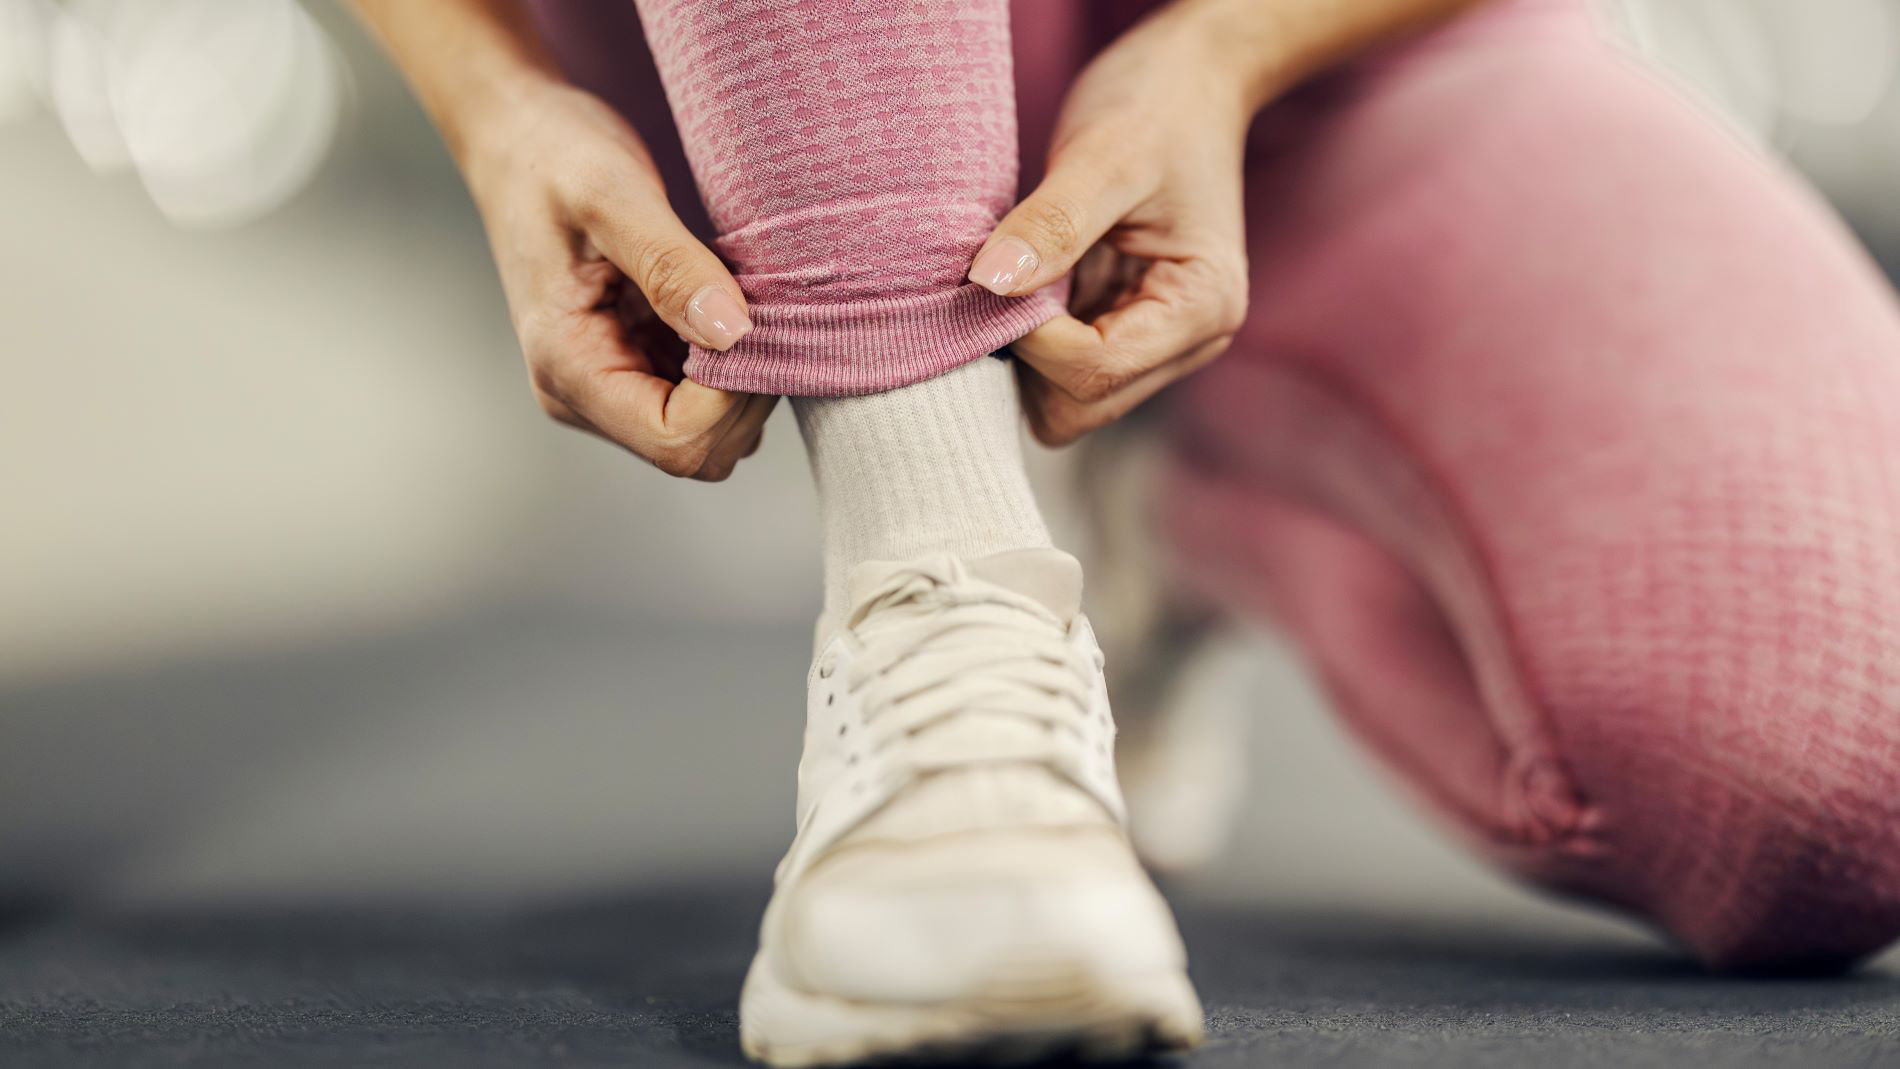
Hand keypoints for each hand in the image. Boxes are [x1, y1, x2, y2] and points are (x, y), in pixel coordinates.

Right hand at [462, 84, 775, 479]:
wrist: (521, 138)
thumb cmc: (552, 157)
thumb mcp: (610, 193)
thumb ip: (670, 265)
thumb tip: (732, 331)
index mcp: (568, 368)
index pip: (674, 439)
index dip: (730, 397)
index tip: (747, 324)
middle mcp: (587, 394)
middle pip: (700, 453)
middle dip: (746, 392)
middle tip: (757, 310)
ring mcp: (614, 384)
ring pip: (713, 434)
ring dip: (746, 380)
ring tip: (740, 300)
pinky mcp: (639, 363)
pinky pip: (708, 398)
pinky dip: (737, 364)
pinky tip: (730, 304)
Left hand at [968, 3, 1255, 444]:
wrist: (1189, 80)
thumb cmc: (1157, 106)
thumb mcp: (1103, 154)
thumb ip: (1051, 223)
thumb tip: (988, 284)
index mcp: (1202, 308)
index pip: (1097, 372)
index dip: (1031, 338)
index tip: (997, 274)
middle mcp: (1188, 342)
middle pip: (1081, 407)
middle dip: (1029, 355)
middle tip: (1003, 277)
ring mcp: (1156, 342)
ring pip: (1066, 400)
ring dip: (1026, 350)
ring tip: (1019, 272)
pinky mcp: (1123, 328)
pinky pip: (1061, 367)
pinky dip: (1031, 335)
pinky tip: (1027, 279)